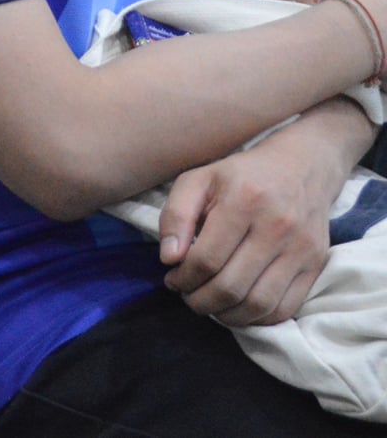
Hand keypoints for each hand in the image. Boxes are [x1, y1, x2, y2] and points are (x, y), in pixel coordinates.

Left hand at [156, 118, 348, 326]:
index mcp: (243, 201)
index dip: (183, 278)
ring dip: (227, 315)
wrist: (302, 167)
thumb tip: (169, 259)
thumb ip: (175, 215)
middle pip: (231, 286)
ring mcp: (301, 249)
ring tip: (210, 304)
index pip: (207, 259)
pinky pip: (285, 308)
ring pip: (259, 304)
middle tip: (188, 296)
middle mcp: (276, 227)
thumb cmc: (241, 175)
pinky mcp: (316, 265)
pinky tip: (238, 307)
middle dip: (200, 300)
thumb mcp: (198, 180)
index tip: (172, 280)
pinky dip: (258, 318)